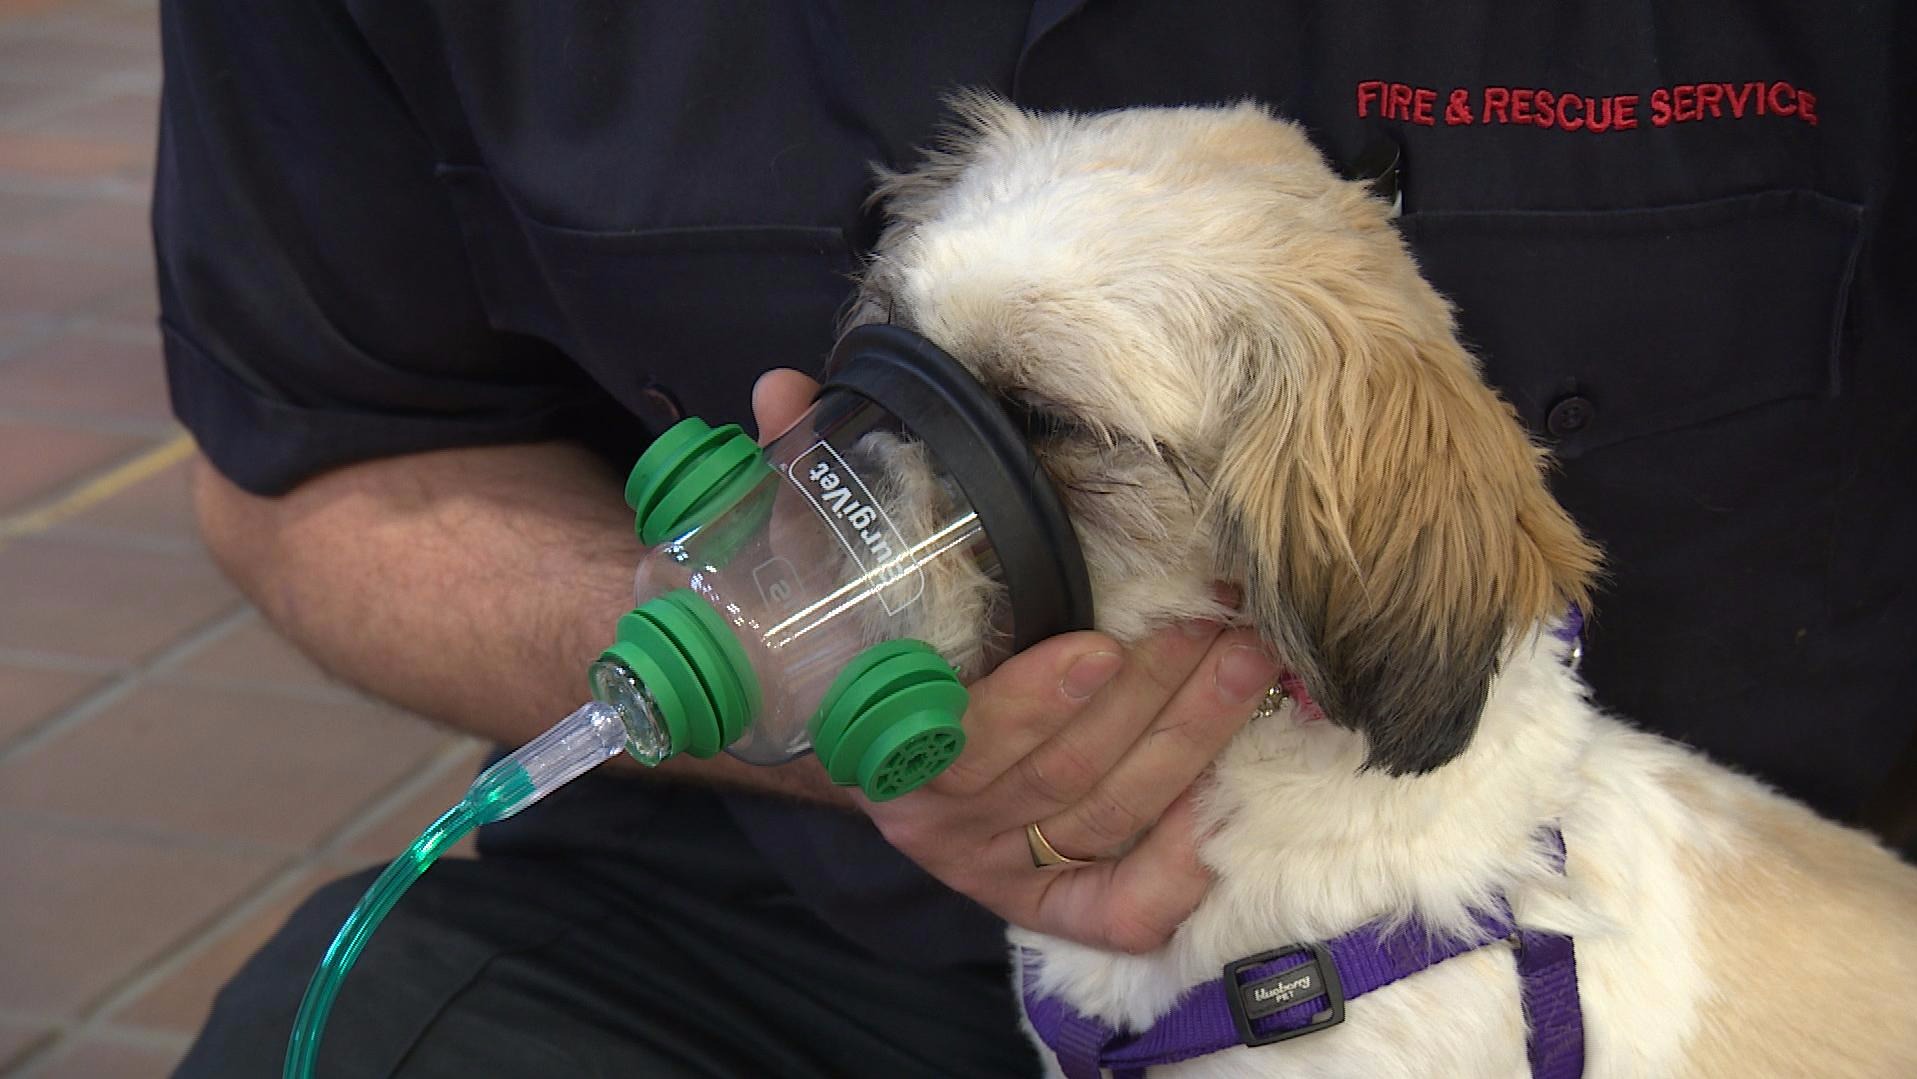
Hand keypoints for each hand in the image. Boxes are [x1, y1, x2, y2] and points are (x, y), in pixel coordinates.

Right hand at [752, 369, 1279, 953]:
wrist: (857, 744)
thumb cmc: (859, 648)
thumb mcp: (820, 573)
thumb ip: (807, 491)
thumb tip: (784, 389)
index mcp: (883, 751)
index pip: (964, 747)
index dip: (1031, 707)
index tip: (1095, 648)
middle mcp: (941, 822)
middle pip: (1062, 777)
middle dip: (1153, 698)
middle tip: (1215, 620)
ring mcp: (999, 866)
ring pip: (1110, 817)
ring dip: (1189, 740)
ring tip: (1247, 660)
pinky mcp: (1046, 901)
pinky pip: (1121, 907)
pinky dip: (1178, 866)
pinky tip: (1229, 804)